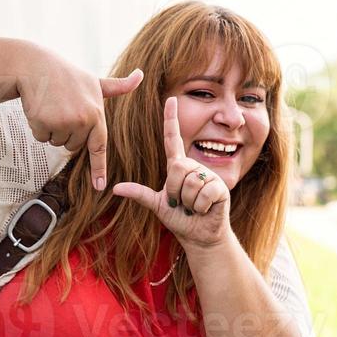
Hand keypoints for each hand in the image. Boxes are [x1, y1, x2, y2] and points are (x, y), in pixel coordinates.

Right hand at [16, 44, 142, 189]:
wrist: (36, 67)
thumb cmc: (68, 75)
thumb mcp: (95, 81)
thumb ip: (118, 86)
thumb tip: (140, 75)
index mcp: (97, 114)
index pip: (99, 147)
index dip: (99, 168)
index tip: (99, 186)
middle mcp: (82, 121)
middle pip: (73, 145)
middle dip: (67, 132)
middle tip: (63, 108)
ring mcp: (63, 123)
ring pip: (57, 143)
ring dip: (52, 129)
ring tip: (52, 106)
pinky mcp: (44, 124)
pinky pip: (41, 138)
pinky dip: (38, 127)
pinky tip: (40, 108)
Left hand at [112, 95, 232, 249]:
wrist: (199, 236)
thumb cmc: (180, 219)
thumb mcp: (157, 205)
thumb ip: (139, 194)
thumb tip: (115, 188)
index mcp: (177, 167)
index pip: (172, 138)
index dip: (171, 119)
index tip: (170, 99)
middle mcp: (193, 166)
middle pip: (177, 168)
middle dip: (175, 191)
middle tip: (181, 203)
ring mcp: (208, 176)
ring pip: (190, 182)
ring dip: (188, 202)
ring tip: (193, 207)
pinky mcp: (220, 188)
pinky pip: (204, 193)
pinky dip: (200, 207)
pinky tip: (205, 210)